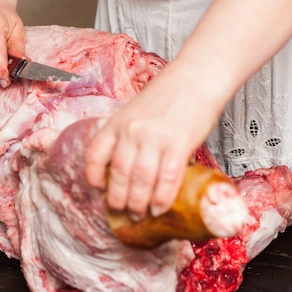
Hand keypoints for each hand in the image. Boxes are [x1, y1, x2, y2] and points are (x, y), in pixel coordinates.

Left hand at [84, 63, 220, 219]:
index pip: (95, 154)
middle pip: (118, 174)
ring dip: (138, 203)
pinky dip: (162, 198)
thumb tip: (113, 155)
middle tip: (121, 212)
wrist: (197, 77)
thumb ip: (121, 130)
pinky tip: (159, 208)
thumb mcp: (133, 108)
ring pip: (140, 181)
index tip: (97, 189)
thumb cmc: (169, 93)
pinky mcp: (178, 145)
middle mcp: (131, 131)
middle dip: (118, 198)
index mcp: (117, 122)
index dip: (93, 176)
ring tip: (139, 214)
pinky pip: (167, 179)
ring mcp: (154, 138)